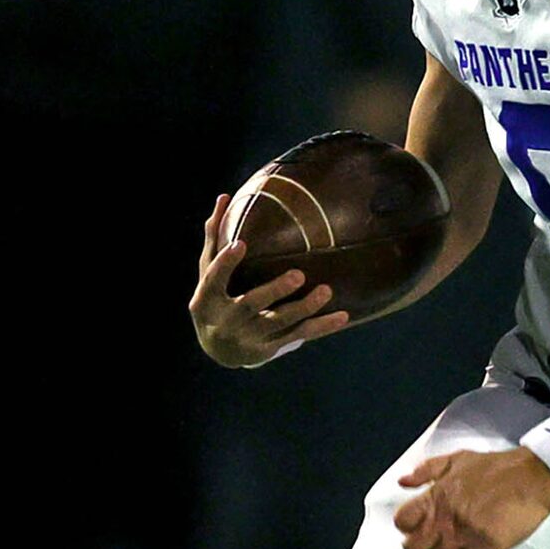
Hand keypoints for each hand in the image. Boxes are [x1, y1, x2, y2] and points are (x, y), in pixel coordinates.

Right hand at [190, 195, 351, 368]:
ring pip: (280, 322)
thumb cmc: (215, 299)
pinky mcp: (269, 348)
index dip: (226, 262)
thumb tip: (224, 197)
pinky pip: (299, 335)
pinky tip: (343, 316)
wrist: (219, 350)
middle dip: (274, 291)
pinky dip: (321, 327)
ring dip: (305, 307)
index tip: (240, 244)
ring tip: (326, 290)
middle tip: (299, 275)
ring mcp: (249, 337)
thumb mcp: (208, 275)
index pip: (214, 279)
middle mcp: (227, 320)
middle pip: (251, 304)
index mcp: (206, 299)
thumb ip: (215, 240)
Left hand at [393, 448, 549, 548]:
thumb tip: (403, 481)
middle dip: (420, 547)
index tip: (416, 525)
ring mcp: (466, 534)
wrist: (534, 476)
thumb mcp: (458, 458)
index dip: (407, 526)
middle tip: (432, 543)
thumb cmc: (498, 467)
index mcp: (437, 495)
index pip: (402, 521)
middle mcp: (447, 517)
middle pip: (414, 548)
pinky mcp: (487, 547)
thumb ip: (427, 470)